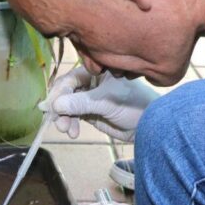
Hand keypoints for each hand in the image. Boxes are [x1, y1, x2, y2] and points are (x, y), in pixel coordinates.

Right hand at [41, 66, 157, 141]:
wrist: (150, 125)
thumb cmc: (135, 105)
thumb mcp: (107, 102)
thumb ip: (82, 103)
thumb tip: (55, 105)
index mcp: (97, 72)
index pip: (70, 79)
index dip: (60, 92)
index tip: (54, 107)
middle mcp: (91, 83)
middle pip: (66, 92)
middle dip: (60, 107)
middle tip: (58, 122)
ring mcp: (89, 98)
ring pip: (67, 106)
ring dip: (64, 118)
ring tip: (66, 130)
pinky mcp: (90, 113)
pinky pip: (73, 116)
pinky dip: (70, 124)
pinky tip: (73, 133)